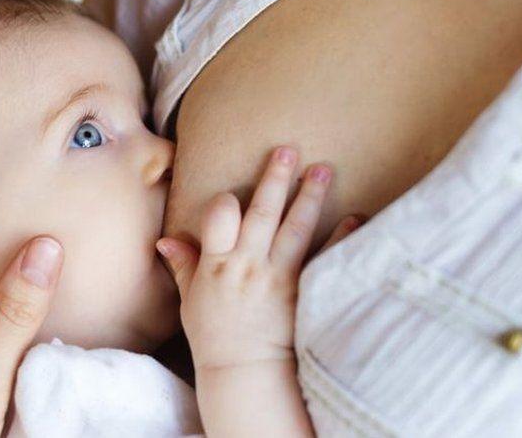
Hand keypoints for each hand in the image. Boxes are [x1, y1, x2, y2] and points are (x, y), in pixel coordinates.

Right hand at [156, 147, 358, 370]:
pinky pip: (322, 260)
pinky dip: (339, 238)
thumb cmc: (214, 335)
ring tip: (322, 169)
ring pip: (295, 229)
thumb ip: (184, 265)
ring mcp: (277, 278)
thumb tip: (166, 239)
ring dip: (309, 197)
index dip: (226, 201)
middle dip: (276, 178)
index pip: (220, 216)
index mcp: (217, 265)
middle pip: (263, 212)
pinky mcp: (300, 293)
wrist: (244, 372)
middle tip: (289, 149)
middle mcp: (248, 266)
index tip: (234, 195)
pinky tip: (355, 218)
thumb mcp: (191, 299)